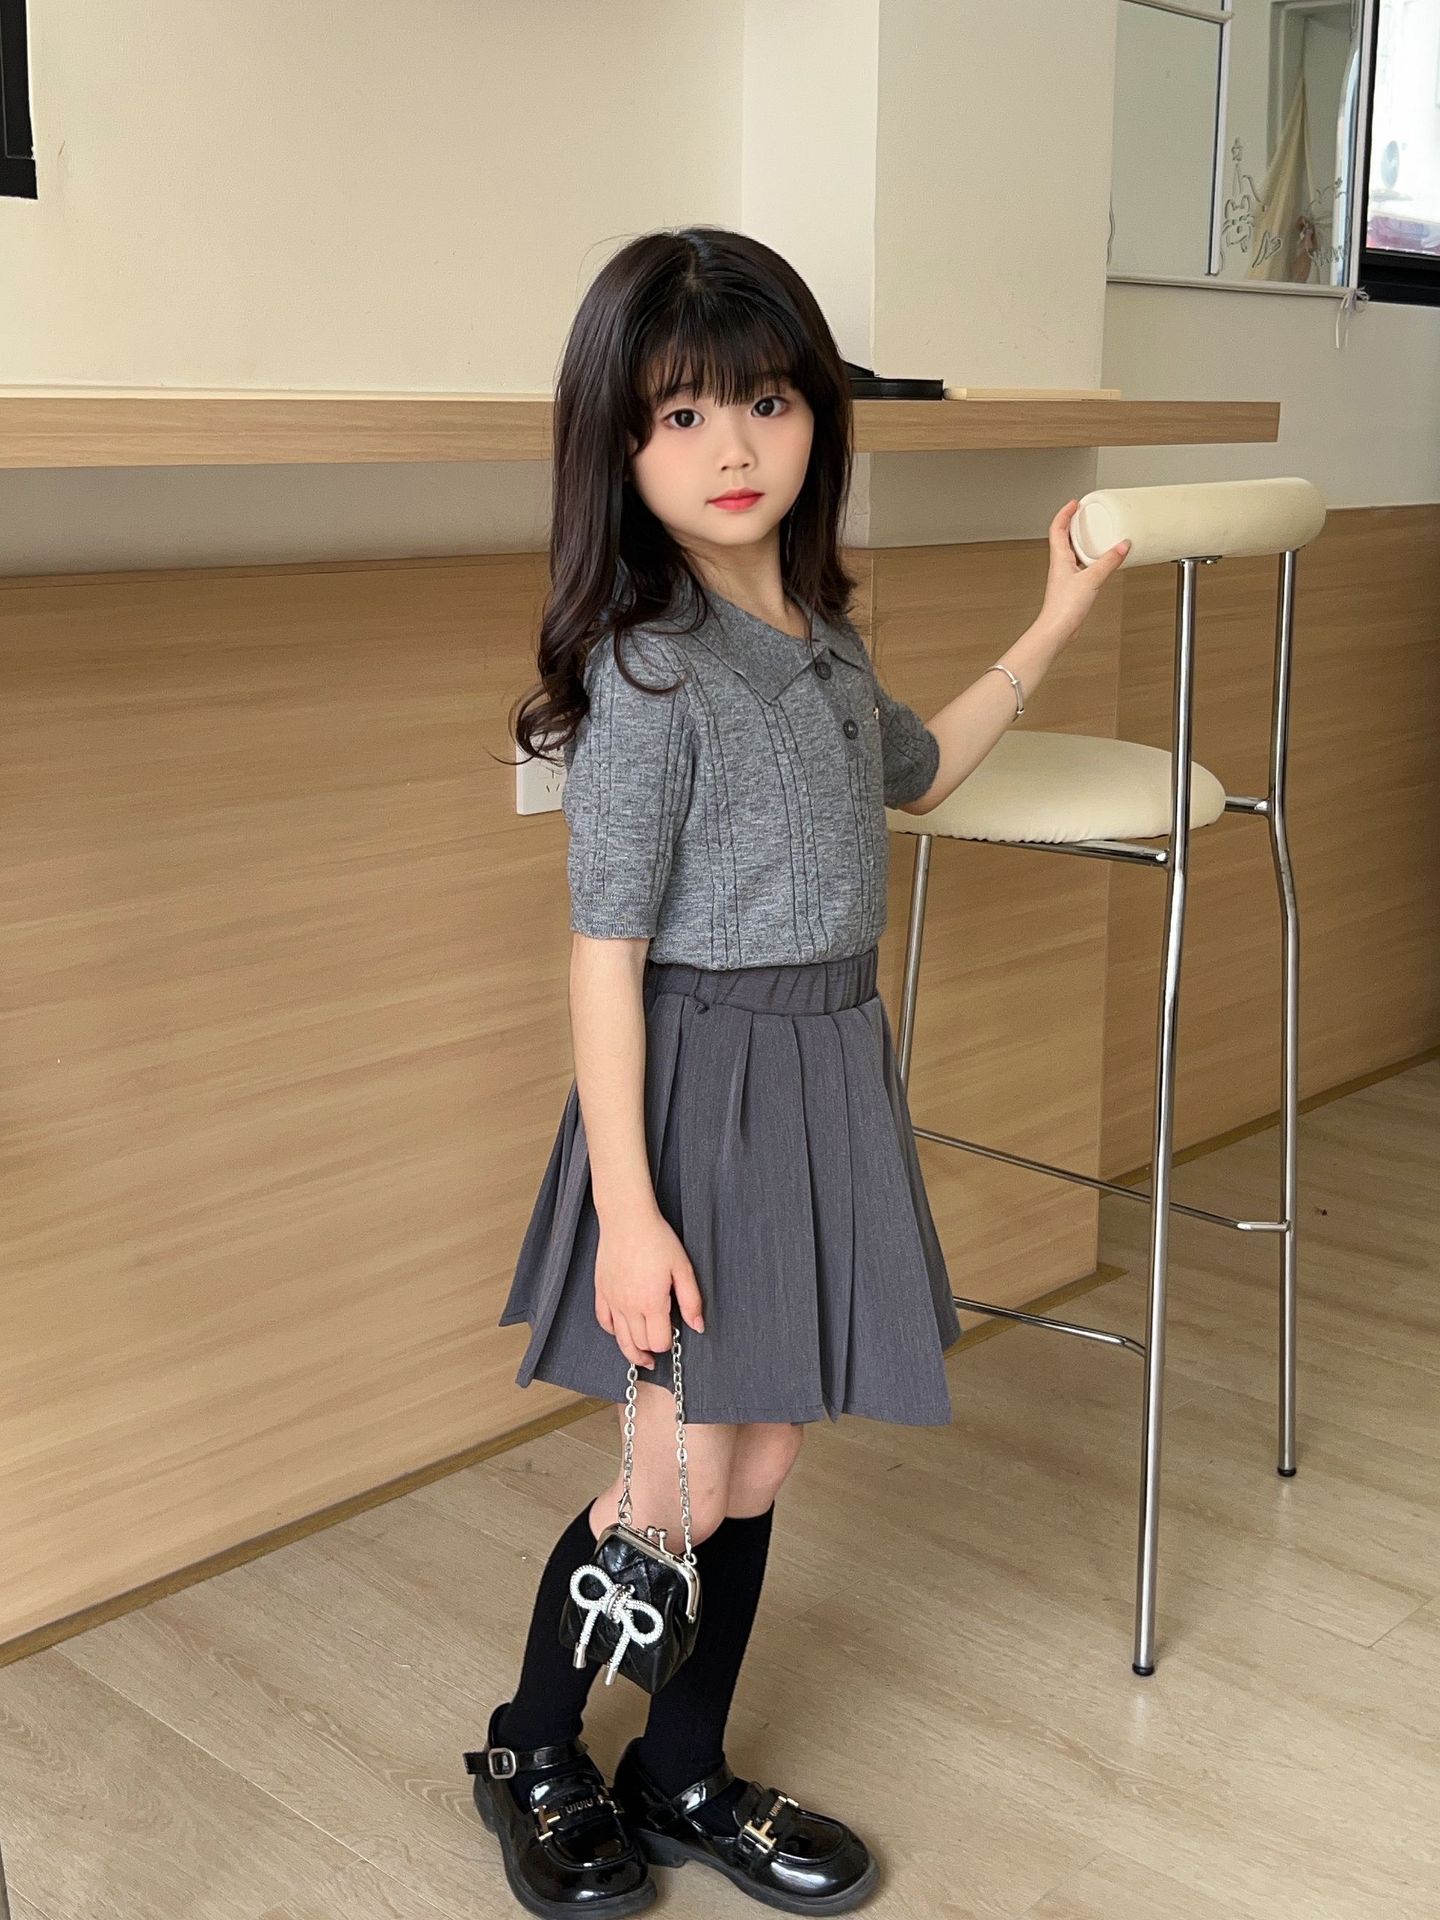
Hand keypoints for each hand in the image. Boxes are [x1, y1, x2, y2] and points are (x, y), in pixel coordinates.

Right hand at [594, 1206, 705, 1371]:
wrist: (627, 1219)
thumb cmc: (657, 1239)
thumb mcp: (682, 1268)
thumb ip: (691, 1300)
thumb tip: (697, 1326)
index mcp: (651, 1303)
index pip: (658, 1342)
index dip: (668, 1344)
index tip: (673, 1333)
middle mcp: (629, 1306)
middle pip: (639, 1344)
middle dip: (652, 1348)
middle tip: (661, 1343)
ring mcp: (612, 1300)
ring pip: (620, 1339)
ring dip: (632, 1350)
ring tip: (642, 1356)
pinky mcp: (601, 1291)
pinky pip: (604, 1321)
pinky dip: (613, 1331)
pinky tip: (622, 1331)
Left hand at [1038, 499, 1129, 648]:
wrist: (1057, 630)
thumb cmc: (1063, 608)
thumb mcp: (1091, 579)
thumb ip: (1108, 562)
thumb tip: (1122, 546)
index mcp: (1059, 558)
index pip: (1057, 527)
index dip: (1064, 513)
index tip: (1075, 503)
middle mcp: (1060, 565)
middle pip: (1064, 537)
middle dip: (1074, 523)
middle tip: (1086, 515)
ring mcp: (1065, 576)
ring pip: (1072, 552)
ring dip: (1083, 541)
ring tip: (1096, 535)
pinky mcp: (1072, 587)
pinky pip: (1081, 566)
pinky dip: (1090, 559)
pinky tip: (1100, 563)